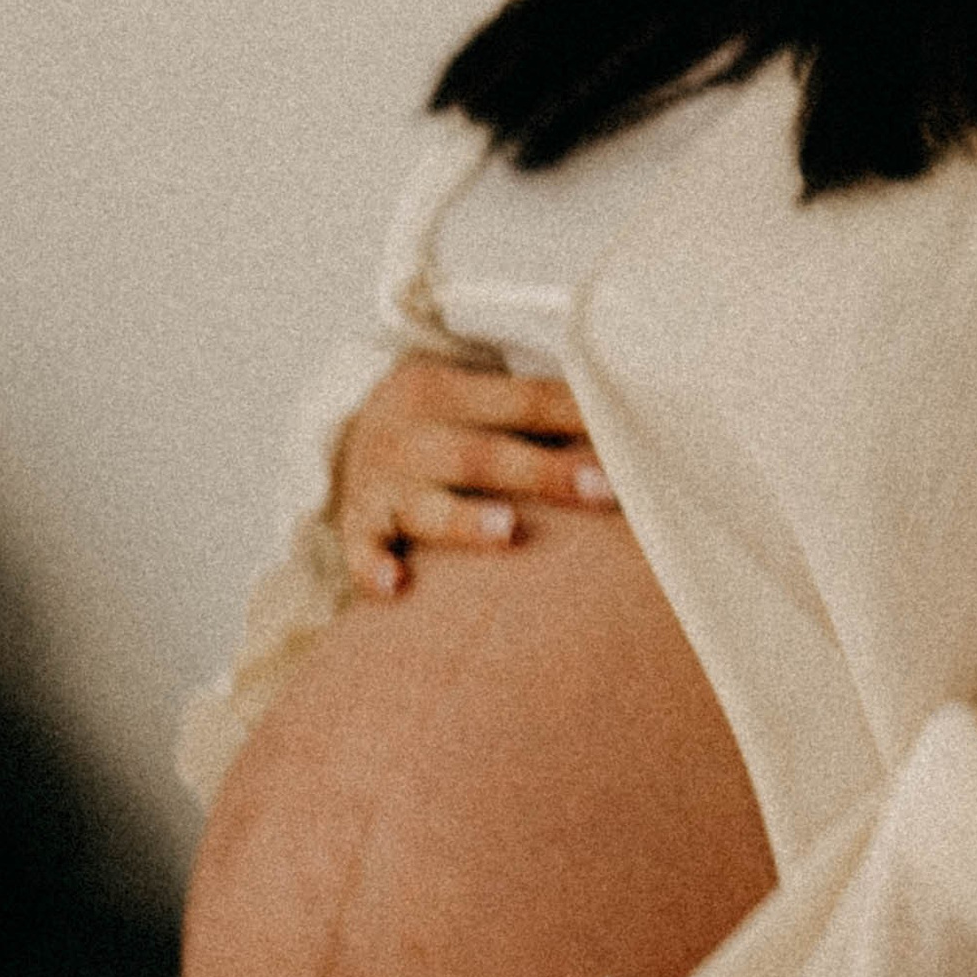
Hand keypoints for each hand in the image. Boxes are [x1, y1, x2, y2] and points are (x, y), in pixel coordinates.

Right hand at [332, 354, 615, 598]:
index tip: (631, 438)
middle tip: (603, 490)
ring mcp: (380, 484)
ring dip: (465, 519)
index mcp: (446, 390)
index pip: (523, 401)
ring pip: (424, 503)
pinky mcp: (356, 527)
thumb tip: (635, 430)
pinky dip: (372, 567)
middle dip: (543, 473)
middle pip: (481, 455)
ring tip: (508, 530)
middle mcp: (412, 434)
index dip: (577, 417)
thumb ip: (536, 415)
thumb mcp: (474, 402)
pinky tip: (396, 585)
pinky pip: (361, 550)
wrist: (341, 439)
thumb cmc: (443, 429)